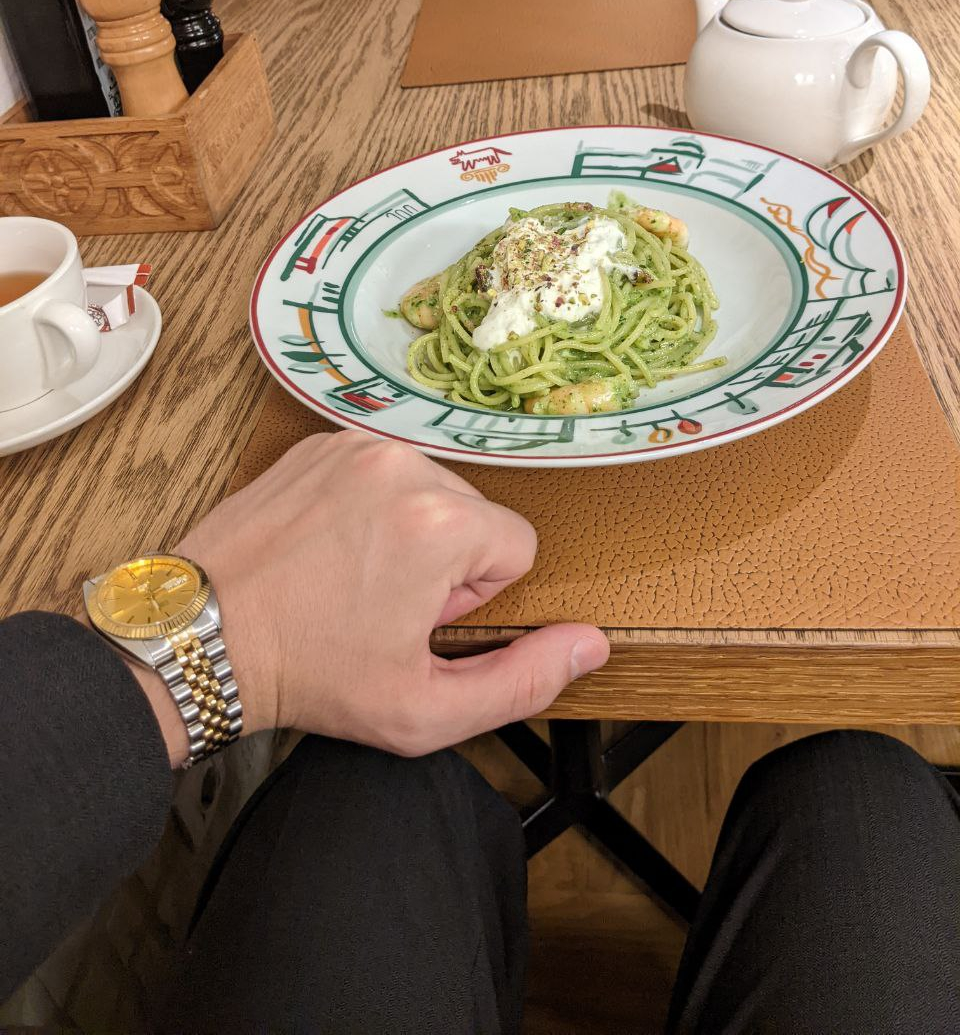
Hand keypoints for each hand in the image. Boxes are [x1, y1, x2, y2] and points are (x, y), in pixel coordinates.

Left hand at [143, 433, 608, 763]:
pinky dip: (367, 507)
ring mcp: (356, 446)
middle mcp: (405, 466)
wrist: (199, 638)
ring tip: (350, 578)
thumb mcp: (426, 708)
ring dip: (408, 533)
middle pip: (474, 514)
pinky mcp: (319, 443)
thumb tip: (590, 645)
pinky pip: (381, 472)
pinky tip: (328, 549)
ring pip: (430, 490)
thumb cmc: (308, 675)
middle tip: (379, 605)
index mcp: (443, 524)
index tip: (419, 620)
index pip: (518, 547)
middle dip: (445, 561)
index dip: (476, 597)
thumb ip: (525, 680)